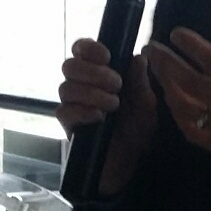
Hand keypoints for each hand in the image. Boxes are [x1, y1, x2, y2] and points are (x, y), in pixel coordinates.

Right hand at [57, 38, 156, 194]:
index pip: (81, 50)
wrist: (133, 162)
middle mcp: (82, 86)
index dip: (89, 48)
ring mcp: (73, 106)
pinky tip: (100, 117)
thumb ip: (140, 80)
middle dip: (93, 72)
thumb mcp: (146, 102)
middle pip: (69, 65)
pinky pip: (64, 112)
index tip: (107, 57)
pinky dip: (82, 111)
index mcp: (99, 73)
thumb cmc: (138, 128)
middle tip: (116, 85)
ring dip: (91, 92)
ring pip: (65, 87)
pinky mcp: (69, 127)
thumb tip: (137, 56)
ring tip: (114, 104)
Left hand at [147, 10, 210, 196]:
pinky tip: (172, 105)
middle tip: (150, 48)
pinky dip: (178, 118)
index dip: (193, 48)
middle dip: (167, 64)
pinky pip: (194, 133)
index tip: (176, 33)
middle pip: (191, 84)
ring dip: (167, 89)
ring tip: (156, 72)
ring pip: (187, 109)